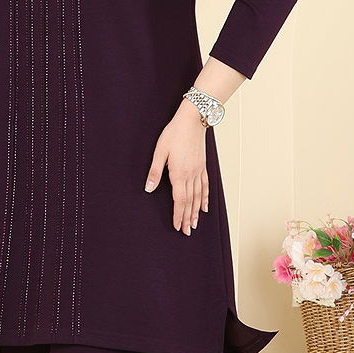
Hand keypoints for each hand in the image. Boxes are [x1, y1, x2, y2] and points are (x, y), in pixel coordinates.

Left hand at [144, 100, 210, 233]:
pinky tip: (204, 207)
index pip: (179, 200)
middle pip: (189, 202)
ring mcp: (198, 171)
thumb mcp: (160, 151)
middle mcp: (191, 175)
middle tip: (187, 232)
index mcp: (179, 174)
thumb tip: (148, 189)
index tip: (177, 226)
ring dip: (196, 212)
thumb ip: (154, 171)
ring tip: (195, 224)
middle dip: (187, 218)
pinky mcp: (202, 166)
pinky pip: (205, 186)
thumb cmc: (174, 133)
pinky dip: (205, 198)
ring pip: (198, 196)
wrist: (193, 120)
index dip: (178, 215)